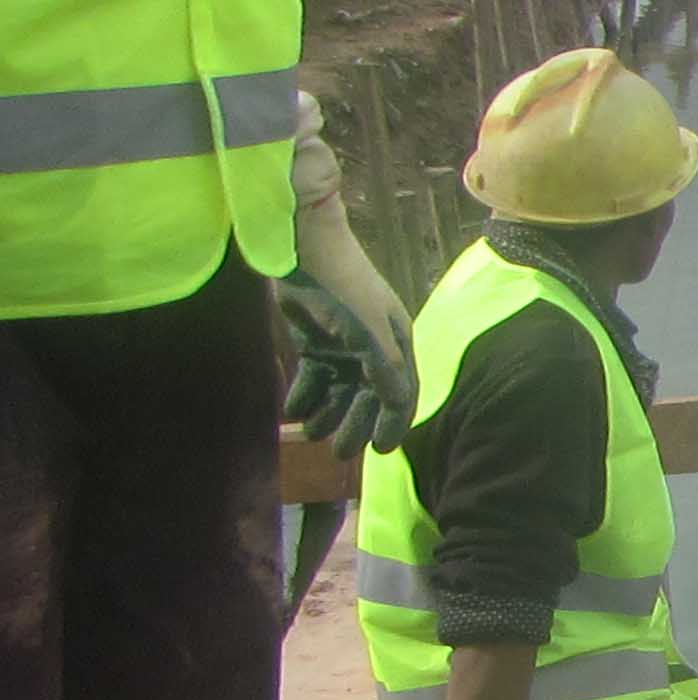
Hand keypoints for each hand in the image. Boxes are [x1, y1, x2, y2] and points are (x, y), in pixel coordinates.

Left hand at [275, 267, 415, 452]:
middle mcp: (375, 348)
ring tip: (311, 432)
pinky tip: (293, 409)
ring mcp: (345, 344)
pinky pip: (314, 376)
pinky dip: (305, 394)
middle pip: (369, 396)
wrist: (306, 247)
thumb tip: (400, 406)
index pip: (402, 393)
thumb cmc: (344, 288)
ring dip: (328, 413)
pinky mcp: (316, 339)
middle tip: (337, 453)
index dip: (394, 423)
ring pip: (340, 389)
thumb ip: (387, 371)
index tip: (380, 451)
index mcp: (397, 344)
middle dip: (355, 424)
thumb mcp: (370, 333)